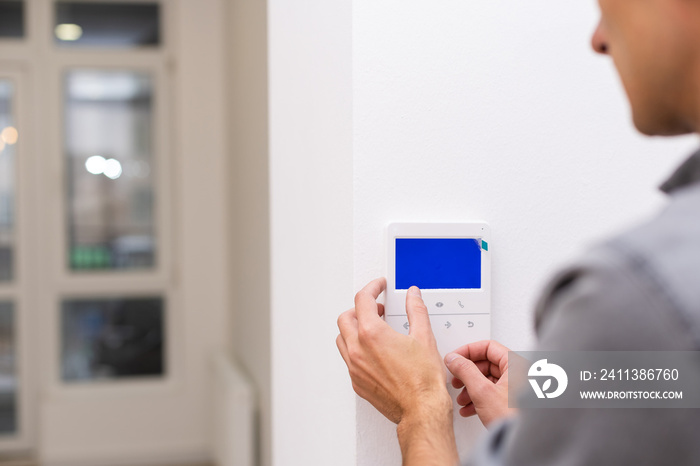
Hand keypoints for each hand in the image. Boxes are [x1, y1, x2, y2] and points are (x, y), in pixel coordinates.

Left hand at [336, 279, 450, 423]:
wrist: (421, 410)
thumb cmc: (423, 380)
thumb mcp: (424, 337)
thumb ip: (416, 311)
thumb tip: (413, 296)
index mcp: (372, 334)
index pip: (362, 299)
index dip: (372, 288)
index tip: (379, 287)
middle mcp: (358, 350)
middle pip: (345, 317)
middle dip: (360, 308)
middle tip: (377, 308)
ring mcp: (355, 368)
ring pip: (342, 339)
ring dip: (354, 328)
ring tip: (372, 328)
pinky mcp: (357, 382)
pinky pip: (348, 359)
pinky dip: (356, 349)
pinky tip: (373, 351)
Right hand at [444, 340, 515, 427]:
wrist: (523, 442)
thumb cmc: (513, 418)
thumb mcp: (482, 391)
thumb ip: (465, 371)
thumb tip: (453, 359)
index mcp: (516, 364)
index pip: (488, 346)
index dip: (468, 351)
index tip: (455, 358)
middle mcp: (518, 373)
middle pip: (486, 363)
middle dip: (467, 373)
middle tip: (456, 378)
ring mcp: (516, 387)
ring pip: (487, 379)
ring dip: (470, 387)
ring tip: (462, 397)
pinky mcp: (513, 401)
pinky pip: (492, 392)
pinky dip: (478, 398)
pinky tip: (469, 408)